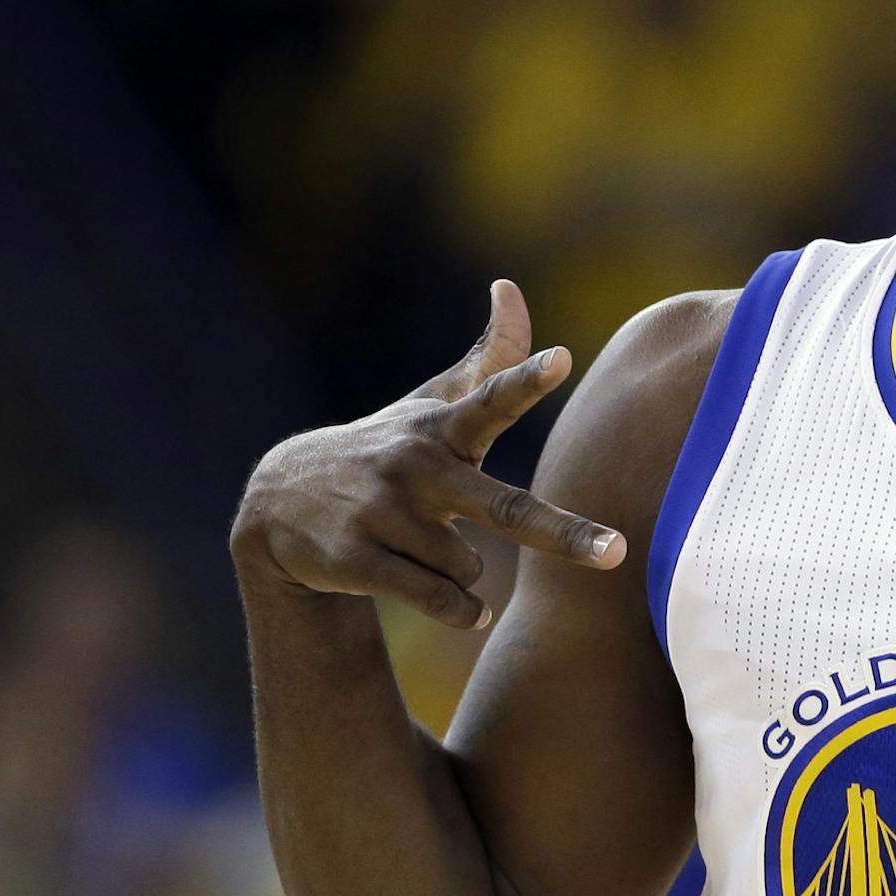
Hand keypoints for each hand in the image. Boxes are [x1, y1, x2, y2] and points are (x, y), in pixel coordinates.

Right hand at [231, 280, 625, 629]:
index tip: (560, 358)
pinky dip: (460, 608)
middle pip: (504, 508)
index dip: (524, 379)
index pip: (491, 399)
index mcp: (441, 428)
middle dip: (562, 532)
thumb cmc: (384, 450)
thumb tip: (510, 287)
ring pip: (470, 566)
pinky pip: (440, 598)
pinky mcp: (357, 560)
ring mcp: (383, 514)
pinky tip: (465, 607)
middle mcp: (415, 467)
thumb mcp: (429, 404)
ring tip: (419, 545)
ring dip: (464, 570)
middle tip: (618, 553)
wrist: (277, 503)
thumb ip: (486, 359)